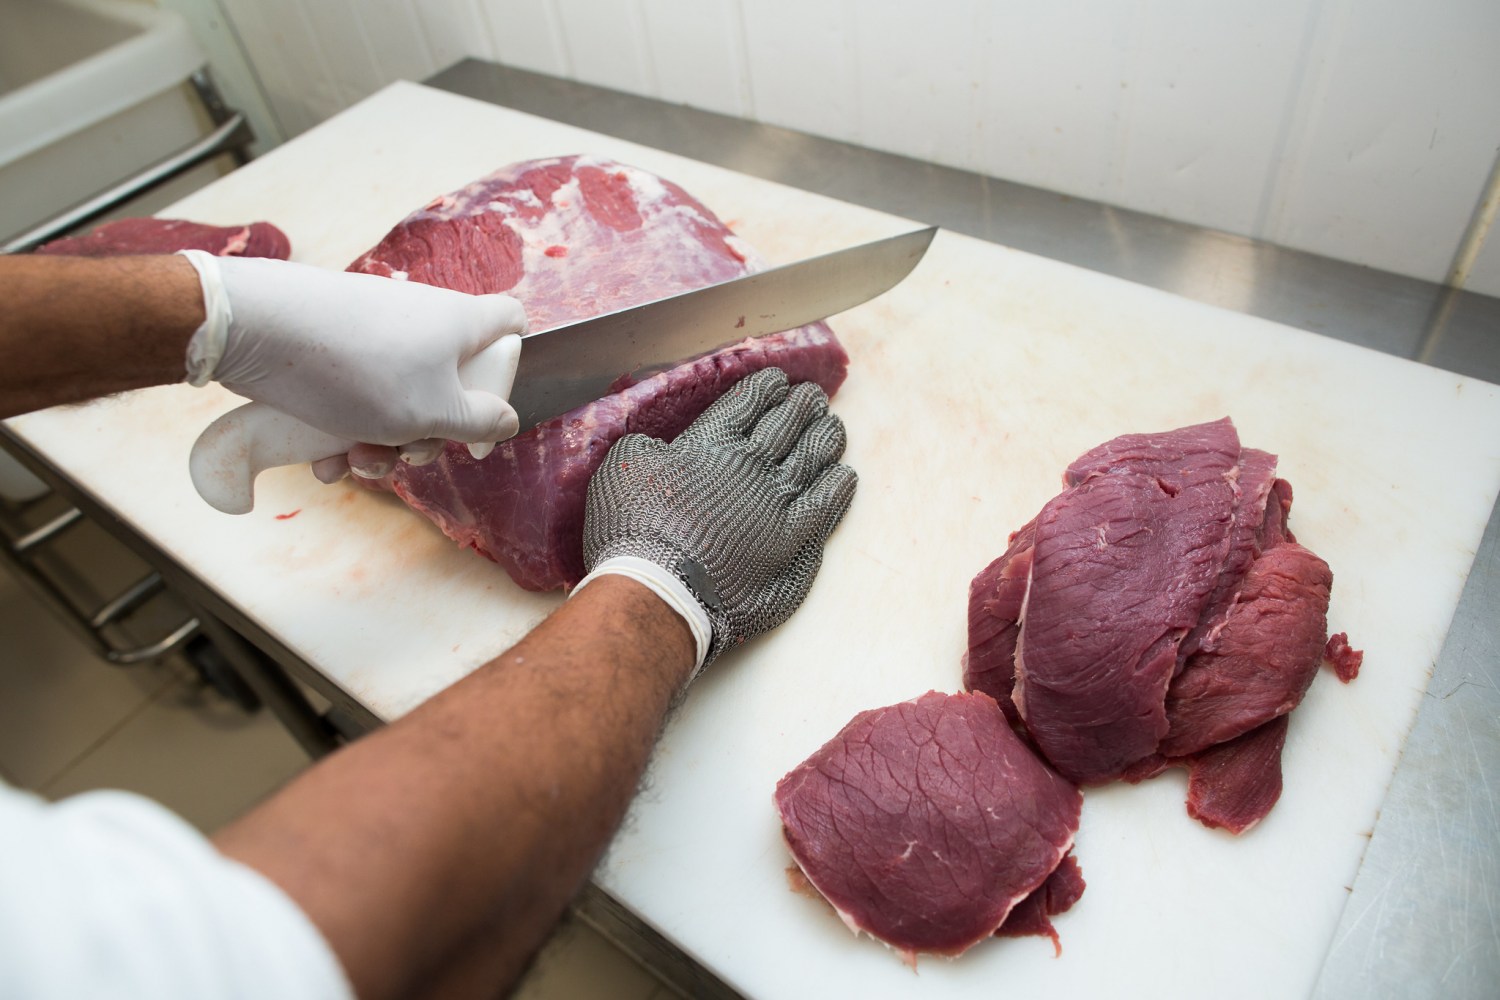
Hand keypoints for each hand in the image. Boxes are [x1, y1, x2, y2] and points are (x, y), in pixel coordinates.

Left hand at [180, 251, 527, 479]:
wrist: (258, 331)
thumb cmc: (361, 370)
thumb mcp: (435, 412)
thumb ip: (480, 422)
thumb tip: (508, 419)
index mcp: (461, 324)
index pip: (512, 322)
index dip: (515, 363)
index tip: (494, 409)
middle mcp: (421, 322)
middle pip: (451, 383)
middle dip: (431, 432)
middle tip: (410, 452)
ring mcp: (375, 335)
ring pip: (398, 400)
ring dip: (382, 443)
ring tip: (353, 460)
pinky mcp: (332, 349)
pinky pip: (354, 398)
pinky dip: (344, 432)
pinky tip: (322, 459)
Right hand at [580, 367, 856, 671]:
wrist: (661, 589)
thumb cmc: (632, 531)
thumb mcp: (621, 470)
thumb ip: (645, 447)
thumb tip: (658, 446)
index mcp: (709, 443)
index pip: (745, 404)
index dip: (763, 389)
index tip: (776, 381)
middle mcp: (749, 466)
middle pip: (784, 425)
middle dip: (800, 406)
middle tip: (812, 396)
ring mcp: (777, 503)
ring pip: (812, 458)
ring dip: (824, 438)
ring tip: (834, 426)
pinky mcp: (793, 542)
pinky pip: (825, 504)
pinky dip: (837, 486)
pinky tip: (844, 475)